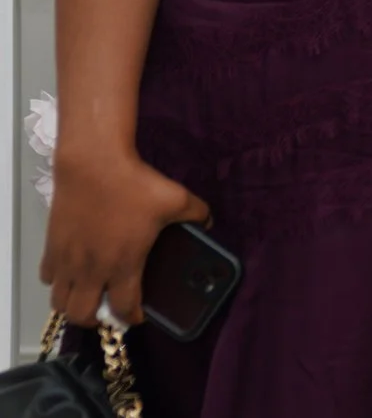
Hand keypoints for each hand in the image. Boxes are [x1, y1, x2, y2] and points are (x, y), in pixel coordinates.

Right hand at [40, 149, 208, 327]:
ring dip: (73, 305)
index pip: (123, 308)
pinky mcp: (51, 247)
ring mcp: (67, 261)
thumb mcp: (177, 198)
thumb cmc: (134, 184)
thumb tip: (209, 222)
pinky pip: (48, 277)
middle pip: (82, 317)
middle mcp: (91, 270)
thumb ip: (197, 214)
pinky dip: (58, 282)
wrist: (93, 164)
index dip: (131, 318)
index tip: (137, 316)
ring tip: (87, 296)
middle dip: (96, 321)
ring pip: (59, 303)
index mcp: (123, 265)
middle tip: (107, 310)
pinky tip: (71, 272)